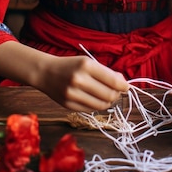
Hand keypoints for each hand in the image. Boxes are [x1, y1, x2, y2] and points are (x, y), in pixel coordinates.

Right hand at [0, 41, 128, 112]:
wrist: (46, 73)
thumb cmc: (71, 66)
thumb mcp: (88, 62)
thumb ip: (106, 73)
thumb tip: (123, 84)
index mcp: (86, 66)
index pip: (113, 81)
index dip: (123, 86)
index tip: (126, 86)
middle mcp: (79, 80)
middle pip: (109, 95)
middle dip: (116, 94)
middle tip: (115, 91)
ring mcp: (72, 94)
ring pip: (102, 105)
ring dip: (108, 101)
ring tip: (106, 95)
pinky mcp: (68, 106)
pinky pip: (91, 109)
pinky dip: (97, 105)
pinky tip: (94, 98)